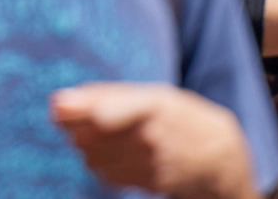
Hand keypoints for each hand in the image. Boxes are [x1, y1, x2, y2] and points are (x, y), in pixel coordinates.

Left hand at [49, 83, 257, 198]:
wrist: (221, 156)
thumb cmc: (177, 116)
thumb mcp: (152, 94)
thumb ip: (105, 95)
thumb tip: (57, 103)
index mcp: (153, 103)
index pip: (108, 110)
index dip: (78, 110)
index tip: (57, 108)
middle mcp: (152, 135)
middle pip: (90, 135)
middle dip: (75, 127)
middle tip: (75, 118)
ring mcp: (152, 163)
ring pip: (93, 157)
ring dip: (87, 147)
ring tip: (102, 137)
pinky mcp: (151, 183)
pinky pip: (108, 175)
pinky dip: (101, 165)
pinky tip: (114, 155)